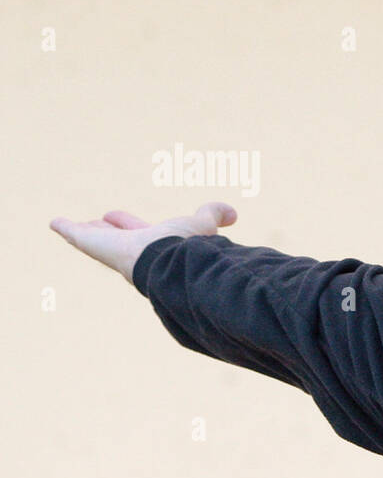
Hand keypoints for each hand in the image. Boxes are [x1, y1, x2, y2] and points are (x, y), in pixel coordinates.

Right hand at [49, 201, 238, 284]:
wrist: (166, 263)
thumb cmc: (185, 247)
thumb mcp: (202, 224)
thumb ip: (213, 215)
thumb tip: (232, 214)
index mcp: (155, 245)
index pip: (142, 233)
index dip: (132, 225)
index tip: (121, 217)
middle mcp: (133, 250)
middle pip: (117, 238)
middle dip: (109, 230)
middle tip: (101, 220)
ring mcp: (112, 250)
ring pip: (96, 240)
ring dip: (85, 233)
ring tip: (71, 226)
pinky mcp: (94, 245)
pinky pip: (77, 236)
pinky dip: (65, 229)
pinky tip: (54, 222)